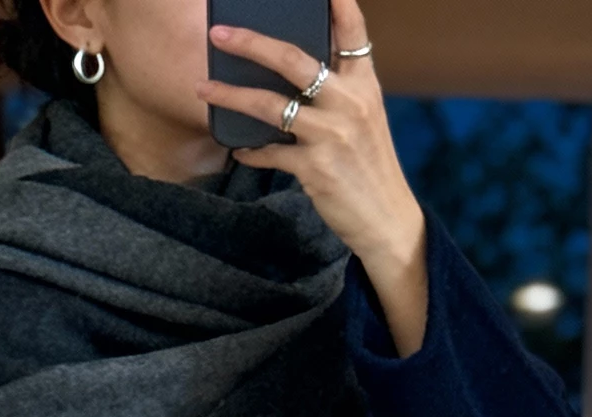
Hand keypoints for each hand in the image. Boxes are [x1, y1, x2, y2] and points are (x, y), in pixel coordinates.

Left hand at [199, 0, 427, 356]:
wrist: (387, 220)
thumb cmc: (370, 166)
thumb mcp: (365, 118)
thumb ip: (338, 89)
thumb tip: (290, 68)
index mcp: (364, 84)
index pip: (351, 32)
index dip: (337, 3)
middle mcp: (350, 103)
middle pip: (293, 59)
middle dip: (251, 43)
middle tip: (219, 34)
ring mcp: (332, 135)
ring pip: (270, 105)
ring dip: (231, 95)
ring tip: (204, 88)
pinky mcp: (316, 168)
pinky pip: (270, 152)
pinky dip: (250, 149)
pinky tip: (240, 148)